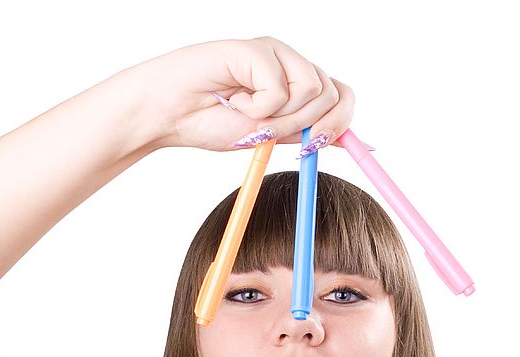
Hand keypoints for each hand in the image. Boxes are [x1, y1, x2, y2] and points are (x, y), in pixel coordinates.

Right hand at [132, 36, 353, 152]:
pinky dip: (257, 107)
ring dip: (279, 117)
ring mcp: (274, 52)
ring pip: (312, 89)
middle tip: (270, 131)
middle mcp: (289, 62)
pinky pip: (279, 89)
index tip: (317, 145)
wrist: (170, 115)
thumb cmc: (210, 122)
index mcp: (296, 81)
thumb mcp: (270, 137)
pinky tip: (232, 98)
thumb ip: (305, 134)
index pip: (341, 95)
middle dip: (306, 125)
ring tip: (247, 113)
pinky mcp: (256, 48)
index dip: (340, 123)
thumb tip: (350, 142)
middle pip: (332, 94)